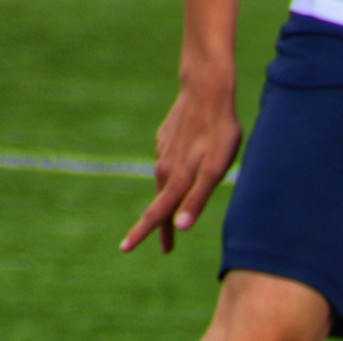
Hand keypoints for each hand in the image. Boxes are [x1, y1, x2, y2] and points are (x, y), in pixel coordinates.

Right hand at [121, 82, 241, 254]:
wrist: (207, 89)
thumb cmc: (218, 132)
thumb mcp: (214, 170)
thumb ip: (197, 199)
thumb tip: (180, 227)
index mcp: (174, 179)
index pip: (156, 214)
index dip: (143, 234)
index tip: (125, 249)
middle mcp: (164, 168)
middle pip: (160, 204)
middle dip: (159, 227)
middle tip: (165, 248)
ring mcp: (165, 152)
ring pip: (165, 184)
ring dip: (167, 202)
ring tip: (174, 218)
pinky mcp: (168, 140)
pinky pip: (170, 164)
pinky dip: (174, 176)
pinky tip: (181, 176)